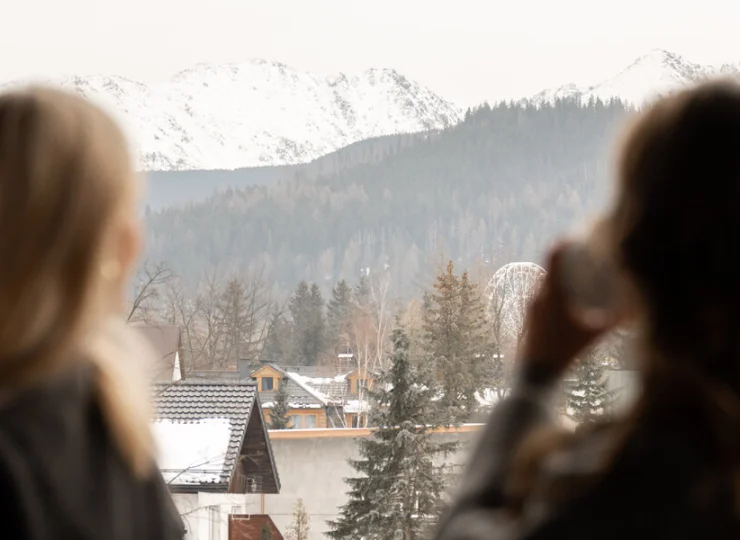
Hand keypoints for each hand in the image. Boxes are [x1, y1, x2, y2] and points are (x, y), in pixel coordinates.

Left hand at [520, 241, 618, 375]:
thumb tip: (640, 309)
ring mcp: (531, 306)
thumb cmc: (567, 350)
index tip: (575, 237)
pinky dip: (552, 291)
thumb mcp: (595, 334)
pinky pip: (540, 295)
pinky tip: (564, 296)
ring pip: (544, 283)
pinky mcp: (529, 316)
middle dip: (565, 260)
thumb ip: (617, 321)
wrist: (537, 372)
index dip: (563, 244)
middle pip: (549, 268)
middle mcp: (538, 295)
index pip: (553, 257)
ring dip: (557, 276)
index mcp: (552, 293)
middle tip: (581, 255)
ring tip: (575, 274)